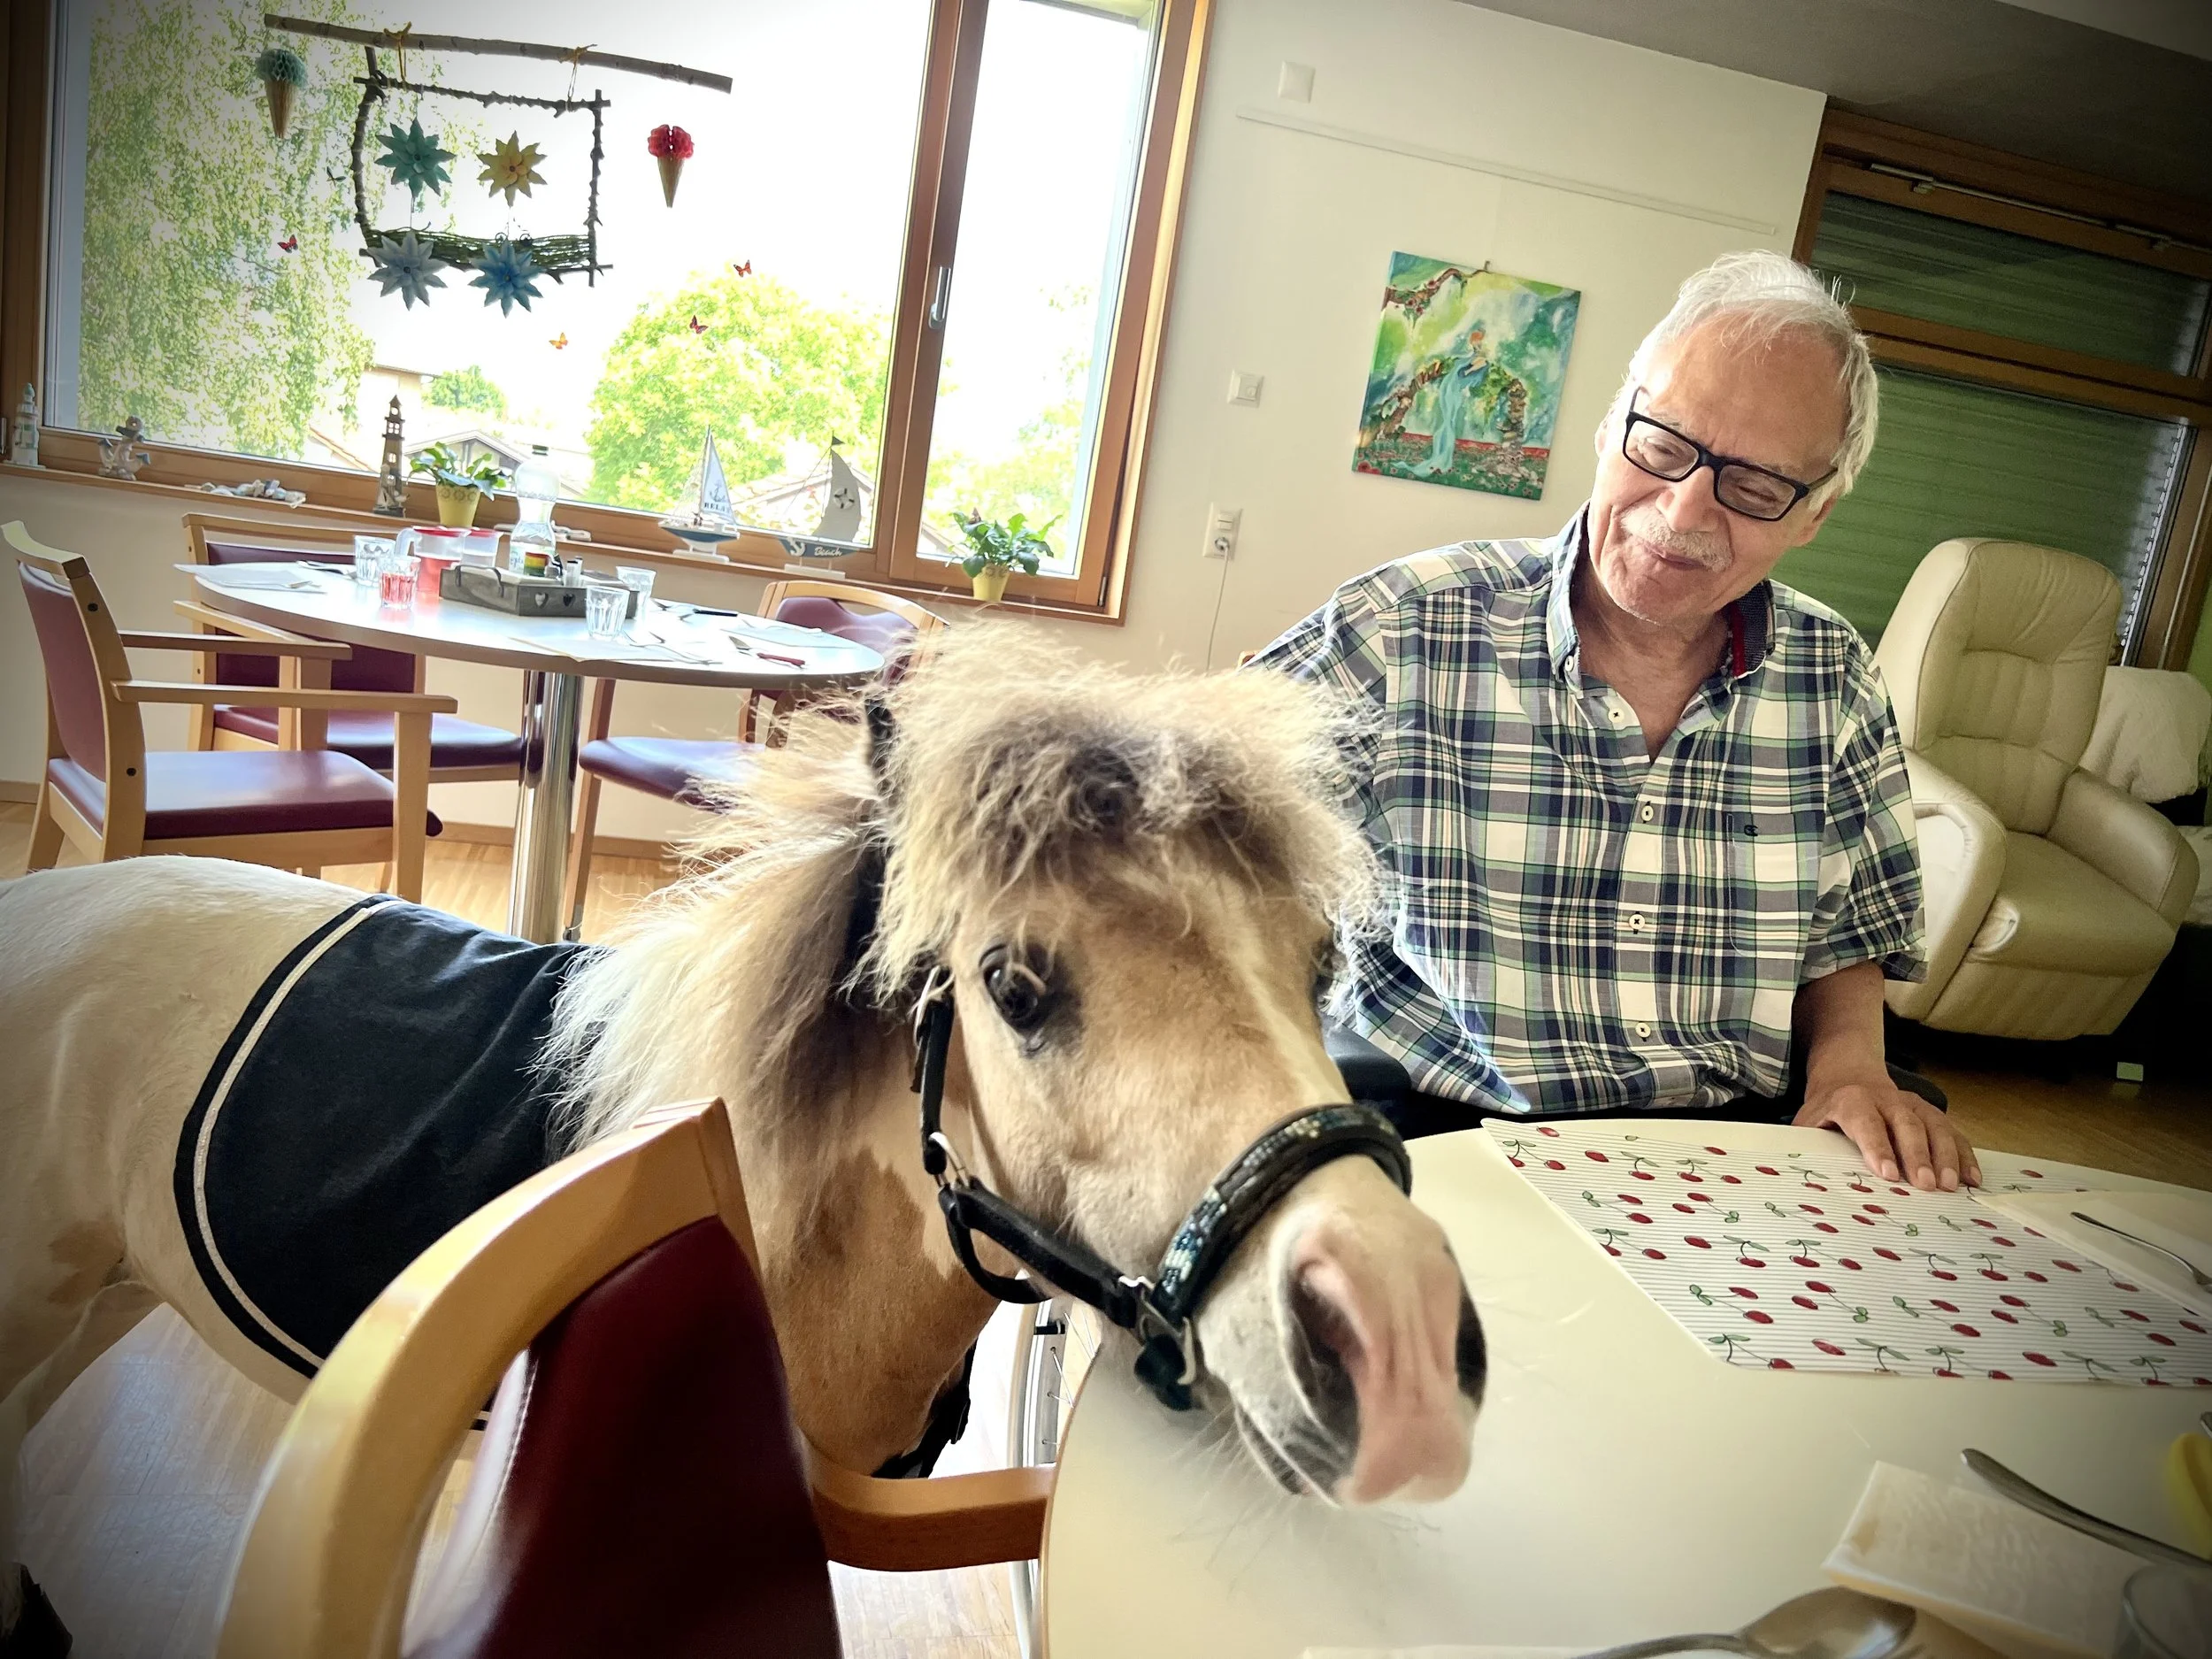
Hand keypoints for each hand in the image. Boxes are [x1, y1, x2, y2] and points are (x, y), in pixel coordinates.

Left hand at [1793, 1076, 1979, 1190]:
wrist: (1850, 1075)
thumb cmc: (1830, 1108)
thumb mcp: (1809, 1120)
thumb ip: (1805, 1142)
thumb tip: (1795, 1171)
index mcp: (1852, 1101)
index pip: (1866, 1124)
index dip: (1877, 1148)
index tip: (1888, 1174)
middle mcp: (1887, 1099)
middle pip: (1906, 1126)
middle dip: (1917, 1156)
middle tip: (1926, 1186)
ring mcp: (1913, 1105)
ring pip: (1935, 1127)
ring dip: (1946, 1157)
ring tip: (1951, 1186)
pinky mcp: (1931, 1113)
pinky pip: (1952, 1132)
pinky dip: (1964, 1154)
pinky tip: (1972, 1179)